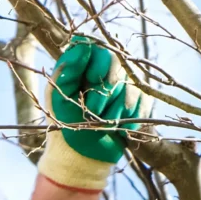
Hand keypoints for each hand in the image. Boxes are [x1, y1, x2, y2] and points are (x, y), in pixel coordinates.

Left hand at [37, 37, 142, 191]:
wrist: (80, 155)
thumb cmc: (64, 123)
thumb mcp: (58, 96)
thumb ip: (67, 69)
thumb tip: (82, 44)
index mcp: (87, 62)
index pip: (99, 50)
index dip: (96, 68)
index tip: (88, 84)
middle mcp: (110, 68)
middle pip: (117, 67)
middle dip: (104, 93)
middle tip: (93, 110)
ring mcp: (129, 84)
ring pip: (130, 89)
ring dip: (114, 111)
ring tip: (102, 123)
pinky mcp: (142, 102)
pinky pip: (142, 105)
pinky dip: (128, 119)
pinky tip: (117, 128)